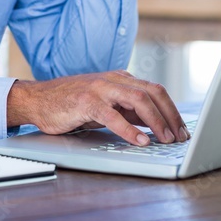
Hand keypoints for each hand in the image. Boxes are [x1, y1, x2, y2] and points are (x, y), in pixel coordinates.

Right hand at [6, 70, 189, 145]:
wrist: (38, 99)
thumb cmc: (71, 104)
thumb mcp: (105, 104)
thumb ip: (128, 110)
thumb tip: (155, 124)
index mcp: (121, 79)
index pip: (155, 90)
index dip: (172, 110)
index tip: (183, 129)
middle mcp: (114, 79)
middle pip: (153, 93)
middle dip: (171, 116)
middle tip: (180, 136)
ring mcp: (100, 88)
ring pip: (138, 100)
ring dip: (156, 121)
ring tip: (166, 139)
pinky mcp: (86, 102)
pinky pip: (113, 115)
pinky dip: (130, 129)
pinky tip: (140, 141)